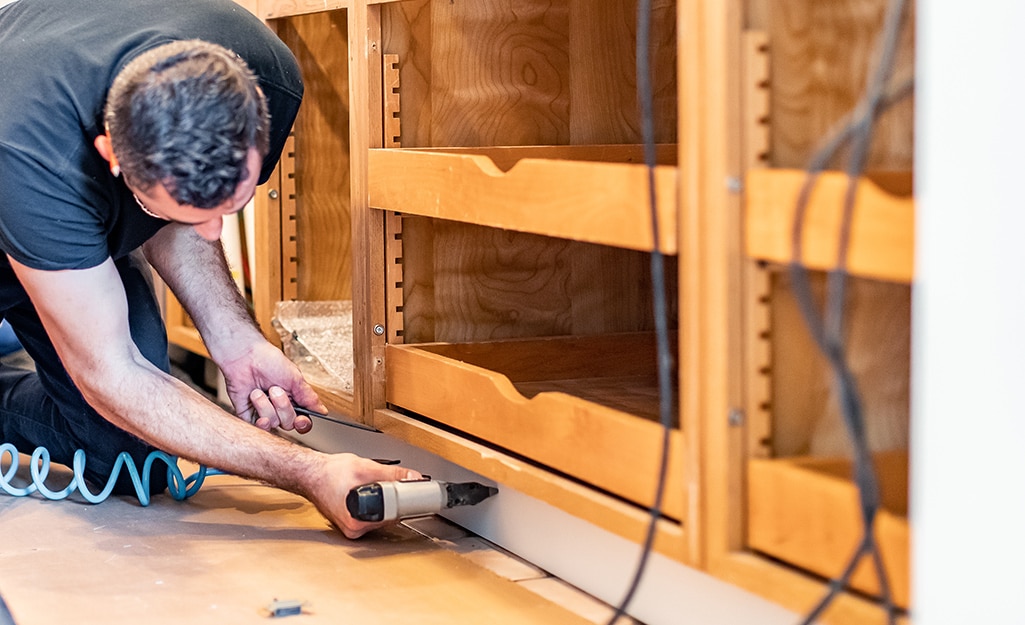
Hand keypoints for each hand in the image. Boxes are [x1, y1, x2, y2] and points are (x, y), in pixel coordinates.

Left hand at [218, 341, 324, 431]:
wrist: (244, 356)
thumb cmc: (269, 361)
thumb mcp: (295, 379)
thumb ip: (309, 397)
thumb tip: (322, 410)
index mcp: (293, 400)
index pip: (302, 421)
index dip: (303, 424)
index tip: (300, 420)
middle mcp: (279, 408)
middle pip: (289, 424)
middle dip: (283, 407)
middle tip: (275, 390)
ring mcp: (264, 412)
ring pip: (273, 423)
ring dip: (266, 406)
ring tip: (259, 391)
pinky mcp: (249, 414)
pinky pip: (257, 427)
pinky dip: (259, 420)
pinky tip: (256, 406)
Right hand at [308, 453, 422, 538]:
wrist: (311, 475)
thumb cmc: (330, 473)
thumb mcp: (366, 468)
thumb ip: (393, 474)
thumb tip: (413, 478)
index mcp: (358, 520)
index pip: (395, 514)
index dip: (406, 500)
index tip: (413, 492)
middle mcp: (355, 529)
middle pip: (391, 516)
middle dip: (394, 499)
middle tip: (385, 483)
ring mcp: (354, 529)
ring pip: (383, 516)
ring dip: (385, 502)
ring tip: (369, 486)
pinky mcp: (353, 524)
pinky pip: (374, 515)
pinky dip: (376, 504)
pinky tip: (366, 493)